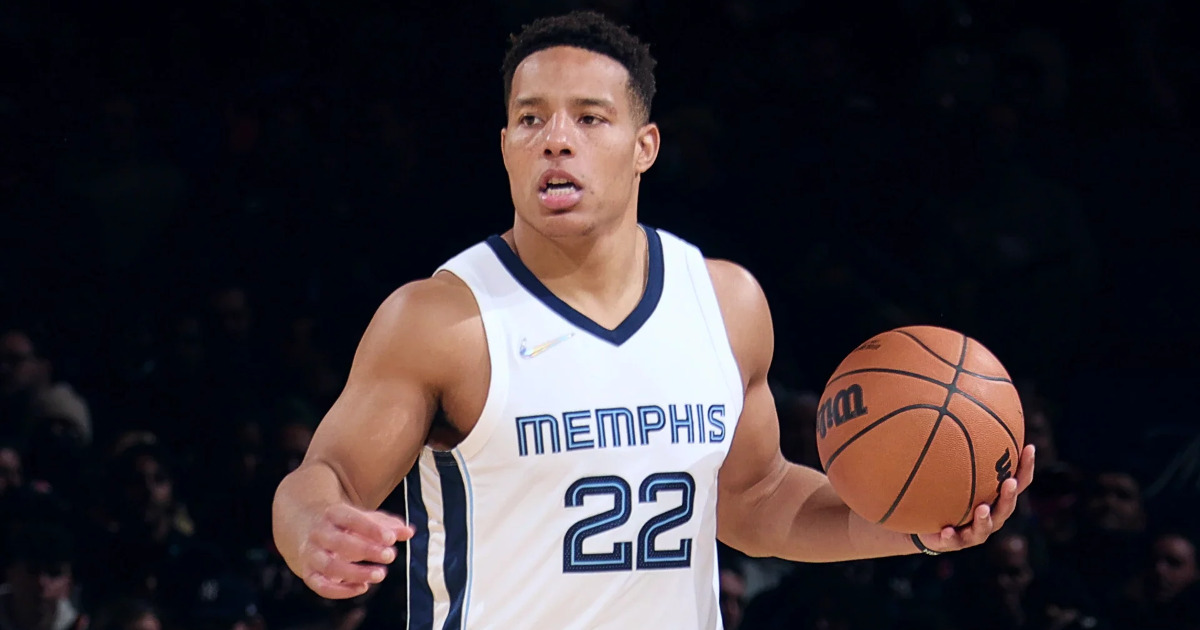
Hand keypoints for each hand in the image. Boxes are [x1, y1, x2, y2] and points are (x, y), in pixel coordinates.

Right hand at [298, 503, 415, 598]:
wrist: (306, 526)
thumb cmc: (344, 524)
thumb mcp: (364, 518)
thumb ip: (387, 525)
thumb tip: (409, 532)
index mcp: (333, 514)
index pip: (351, 519)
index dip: (371, 529)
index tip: (391, 539)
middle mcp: (319, 533)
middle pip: (339, 542)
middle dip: (366, 550)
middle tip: (390, 556)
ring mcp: (311, 553)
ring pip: (329, 566)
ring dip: (356, 573)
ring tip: (380, 574)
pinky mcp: (308, 572)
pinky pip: (321, 586)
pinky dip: (341, 591)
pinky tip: (363, 587)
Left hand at [919, 444, 1035, 552]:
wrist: (923, 523)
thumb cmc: (941, 491)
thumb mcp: (947, 467)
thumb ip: (952, 444)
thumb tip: (950, 405)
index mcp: (995, 496)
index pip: (1018, 480)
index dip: (1026, 466)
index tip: (1029, 447)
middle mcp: (991, 514)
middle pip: (1007, 505)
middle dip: (1010, 494)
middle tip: (1010, 482)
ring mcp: (975, 531)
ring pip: (985, 527)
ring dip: (984, 518)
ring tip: (981, 509)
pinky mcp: (955, 542)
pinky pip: (953, 540)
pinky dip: (950, 535)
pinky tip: (945, 529)